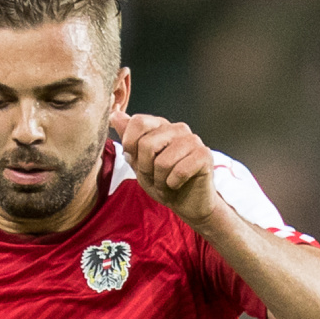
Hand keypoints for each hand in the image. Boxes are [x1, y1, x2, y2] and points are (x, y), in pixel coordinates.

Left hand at [112, 111, 216, 225]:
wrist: (187, 203)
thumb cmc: (163, 182)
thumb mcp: (139, 162)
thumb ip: (128, 140)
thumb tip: (114, 115)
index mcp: (161, 126)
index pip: (138, 121)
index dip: (130, 145)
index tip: (137, 160)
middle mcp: (177, 128)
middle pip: (147, 144)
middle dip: (146, 169)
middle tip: (155, 177)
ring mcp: (193, 140)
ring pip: (162, 162)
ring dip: (160, 180)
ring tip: (167, 183)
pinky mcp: (204, 155)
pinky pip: (179, 171)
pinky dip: (173, 184)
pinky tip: (178, 184)